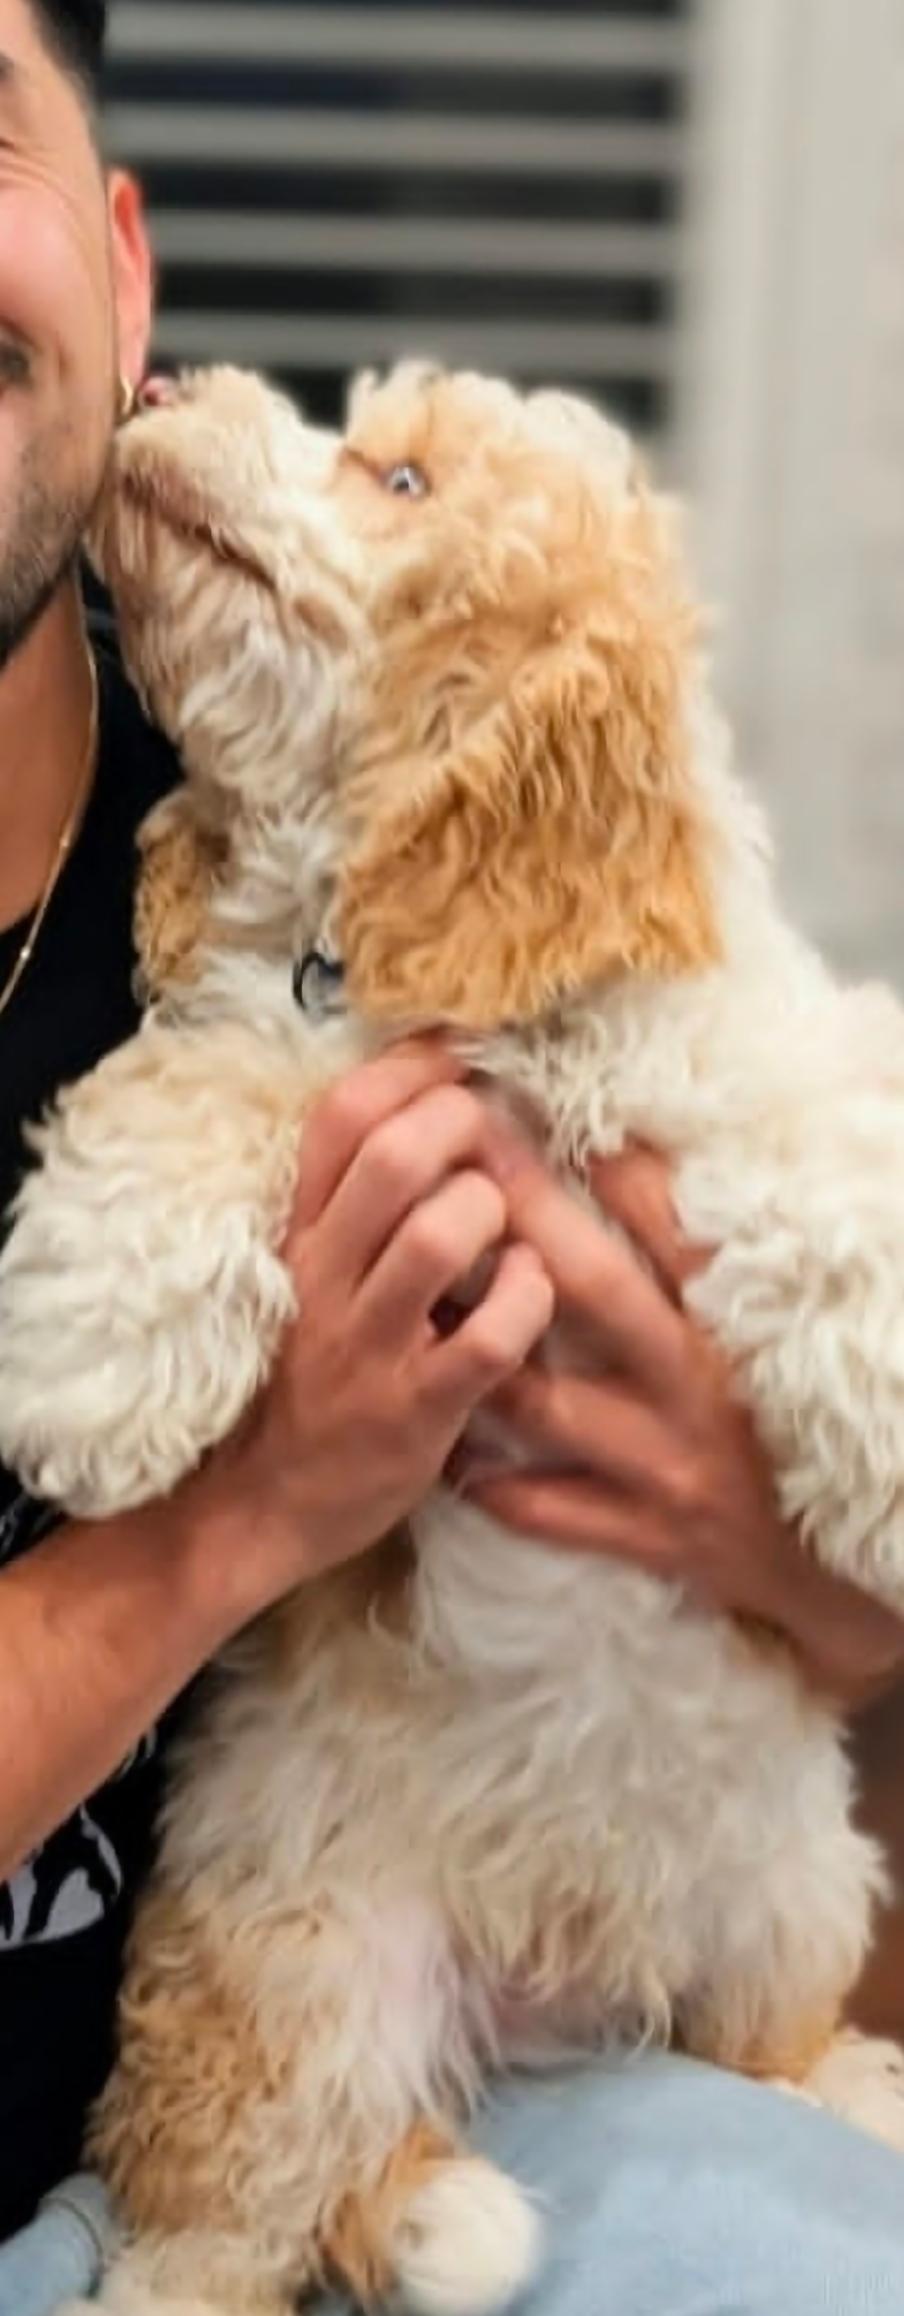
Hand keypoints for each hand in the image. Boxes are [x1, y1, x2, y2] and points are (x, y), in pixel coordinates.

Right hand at [187, 1043, 552, 1621]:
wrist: (260, 1504)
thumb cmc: (310, 1375)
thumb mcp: (310, 1272)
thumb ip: (356, 1200)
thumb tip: (427, 1102)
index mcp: (302, 1233)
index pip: (340, 1115)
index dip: (409, 1066)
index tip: (459, 1056)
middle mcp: (327, 1277)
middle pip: (392, 1157)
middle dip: (461, 1124)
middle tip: (492, 1142)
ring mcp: (369, 1345)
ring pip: (437, 1236)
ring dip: (493, 1212)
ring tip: (507, 1231)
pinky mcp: (415, 1411)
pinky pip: (486, 1338)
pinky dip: (526, 1301)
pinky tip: (527, 1296)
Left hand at [456, 1143, 903, 1708]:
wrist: (824, 1552)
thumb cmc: (777, 1417)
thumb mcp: (750, 1327)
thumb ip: (689, 1248)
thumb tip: (618, 1155)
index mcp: (729, 1324)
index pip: (665, 1227)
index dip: (593, 1174)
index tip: (512, 1121)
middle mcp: (693, 1387)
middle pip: (590, 1292)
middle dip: (512, 1230)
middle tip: (438, 1182)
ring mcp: (663, 1466)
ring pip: (544, 1404)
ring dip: (470, 1356)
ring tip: (404, 1308)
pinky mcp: (644, 1538)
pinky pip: (543, 1510)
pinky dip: (484, 1482)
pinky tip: (436, 1444)